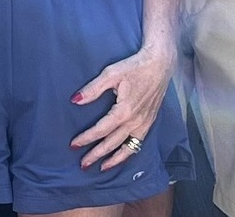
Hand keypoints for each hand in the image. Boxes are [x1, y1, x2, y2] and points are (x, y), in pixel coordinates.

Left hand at [70, 42, 173, 169]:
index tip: (74, 145)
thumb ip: (93, 89)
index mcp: (125, 111)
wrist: (160, 65)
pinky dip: (129, 153)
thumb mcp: (110, 74)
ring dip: (114, 159)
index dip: (86, 138)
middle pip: (113, 143)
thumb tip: (75, 100)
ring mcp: (144, 123)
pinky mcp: (150, 121)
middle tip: (83, 164)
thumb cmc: (134, 67)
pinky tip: (121, 156)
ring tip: (101, 168)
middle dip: (97, 154)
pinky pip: (139, 143)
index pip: (101, 130)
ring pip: (128, 148)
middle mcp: (136, 121)